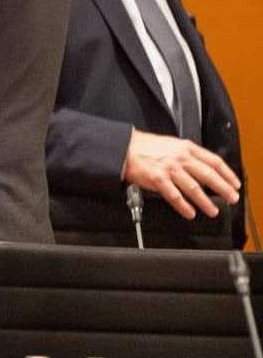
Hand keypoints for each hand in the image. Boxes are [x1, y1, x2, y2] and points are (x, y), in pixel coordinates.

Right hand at [123, 128, 240, 219]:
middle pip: (208, 175)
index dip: (227, 174)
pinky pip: (175, 196)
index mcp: (185, 147)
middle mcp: (179, 157)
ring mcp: (169, 168)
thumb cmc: (145, 147)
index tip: (234, 183)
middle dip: (223, 189)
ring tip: (213, 210)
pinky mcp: (157, 179)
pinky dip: (184, 206)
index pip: (213, 161)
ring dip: (205, 201)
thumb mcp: (171, 144)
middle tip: (231, 198)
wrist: (123, 148)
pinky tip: (190, 213)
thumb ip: (188, 154)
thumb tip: (204, 168)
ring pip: (194, 188)